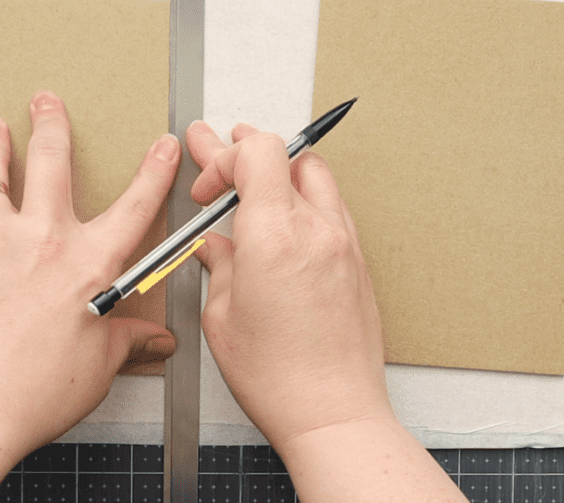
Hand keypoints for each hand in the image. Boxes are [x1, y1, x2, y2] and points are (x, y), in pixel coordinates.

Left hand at [0, 91, 178, 452]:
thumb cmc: (29, 394)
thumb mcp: (96, 369)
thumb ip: (124, 342)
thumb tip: (153, 340)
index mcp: (87, 266)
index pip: (135, 207)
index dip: (154, 172)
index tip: (162, 145)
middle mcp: (41, 241)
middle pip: (51, 163)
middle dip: (51, 124)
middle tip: (46, 100)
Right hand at [186, 121, 391, 449]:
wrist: (333, 412)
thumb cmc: (279, 378)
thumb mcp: (222, 317)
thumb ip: (219, 266)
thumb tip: (214, 247)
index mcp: (275, 235)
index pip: (256, 153)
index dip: (222, 158)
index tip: (205, 189)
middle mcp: (316, 229)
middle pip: (287, 154)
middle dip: (246, 151)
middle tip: (218, 153)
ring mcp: (344, 242)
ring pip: (315, 174)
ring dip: (280, 170)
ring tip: (253, 179)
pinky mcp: (358, 261)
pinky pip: (332, 206)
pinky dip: (304, 198)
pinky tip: (284, 218)